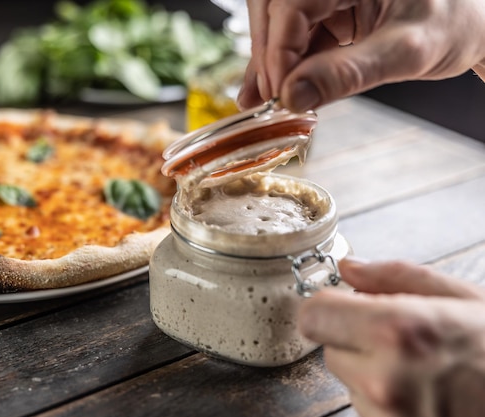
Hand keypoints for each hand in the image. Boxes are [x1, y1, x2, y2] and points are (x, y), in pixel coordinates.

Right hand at [238, 0, 484, 111]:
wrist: (474, 24)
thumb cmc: (455, 22)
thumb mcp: (407, 51)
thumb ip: (348, 73)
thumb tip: (293, 97)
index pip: (292, 6)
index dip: (277, 51)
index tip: (276, 93)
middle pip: (275, 10)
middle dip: (266, 55)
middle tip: (263, 98)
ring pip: (280, 24)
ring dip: (269, 63)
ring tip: (259, 100)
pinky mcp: (331, 12)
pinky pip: (297, 36)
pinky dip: (286, 65)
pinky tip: (276, 90)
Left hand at [298, 258, 484, 416]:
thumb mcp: (463, 297)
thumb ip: (395, 277)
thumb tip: (348, 267)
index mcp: (398, 331)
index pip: (313, 314)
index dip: (329, 306)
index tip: (345, 306)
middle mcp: (385, 379)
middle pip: (329, 348)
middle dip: (355, 338)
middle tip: (403, 340)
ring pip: (348, 381)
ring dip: (371, 371)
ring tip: (423, 371)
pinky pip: (367, 409)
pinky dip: (385, 400)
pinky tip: (425, 394)